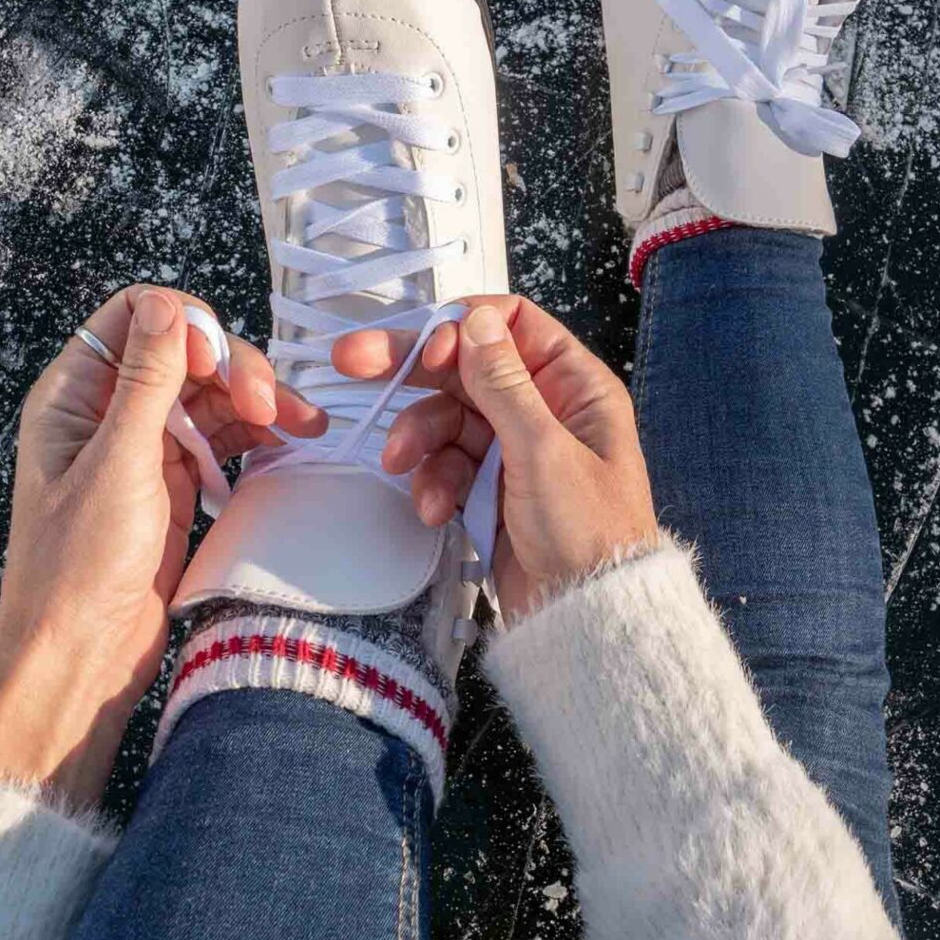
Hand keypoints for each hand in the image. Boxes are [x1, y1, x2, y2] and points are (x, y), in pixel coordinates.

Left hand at [0, 285, 322, 804]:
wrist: (80, 656)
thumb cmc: (75, 568)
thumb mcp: (117, 463)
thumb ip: (146, 380)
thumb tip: (166, 304)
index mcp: (74, 395)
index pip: (135, 317)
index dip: (188, 326)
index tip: (220, 366)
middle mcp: (107, 412)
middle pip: (185, 353)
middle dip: (235, 369)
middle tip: (271, 407)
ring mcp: (144, 448)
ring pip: (211, 396)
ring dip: (259, 402)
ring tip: (304, 426)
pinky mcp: (173, 483)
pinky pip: (222, 440)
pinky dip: (257, 437)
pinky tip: (286, 446)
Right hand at [332, 298, 658, 619]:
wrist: (586, 618)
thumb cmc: (588, 532)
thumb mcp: (543, 449)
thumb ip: (503, 384)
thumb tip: (475, 321)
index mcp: (574, 386)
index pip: (513, 326)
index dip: (463, 328)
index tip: (426, 348)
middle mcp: (544, 409)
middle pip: (467, 369)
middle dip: (412, 370)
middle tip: (351, 362)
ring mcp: (514, 451)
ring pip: (448, 420)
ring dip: (419, 438)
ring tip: (398, 463)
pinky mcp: (490, 490)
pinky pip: (447, 466)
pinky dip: (433, 482)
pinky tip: (432, 509)